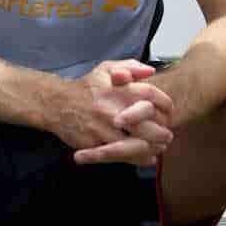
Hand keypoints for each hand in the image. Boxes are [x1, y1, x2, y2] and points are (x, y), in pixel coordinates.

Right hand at [47, 60, 173, 167]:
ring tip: (159, 146)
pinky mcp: (96, 144)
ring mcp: (104, 129)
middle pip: (149, 126)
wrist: (56, 104)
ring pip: (138, 145)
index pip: (151, 96)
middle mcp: (112, 109)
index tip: (169, 111)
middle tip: (167, 134)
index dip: (166, 105)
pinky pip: (123, 156)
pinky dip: (139, 158)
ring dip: (153, 148)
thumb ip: (129, 66)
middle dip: (163, 132)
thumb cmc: (86, 88)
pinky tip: (146, 156)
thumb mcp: (105, 69)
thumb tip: (150, 71)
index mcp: (117, 89)